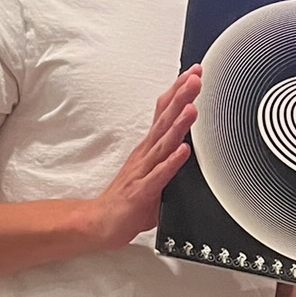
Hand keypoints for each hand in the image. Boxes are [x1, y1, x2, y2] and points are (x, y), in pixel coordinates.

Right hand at [85, 67, 201, 250]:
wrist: (100, 222)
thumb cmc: (128, 199)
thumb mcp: (153, 171)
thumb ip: (169, 157)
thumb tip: (191, 145)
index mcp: (149, 148)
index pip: (164, 113)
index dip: (178, 93)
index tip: (194, 73)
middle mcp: (146, 154)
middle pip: (165, 120)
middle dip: (181, 97)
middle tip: (195, 77)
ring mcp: (143, 171)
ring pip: (163, 144)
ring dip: (179, 124)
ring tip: (192, 107)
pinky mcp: (141, 192)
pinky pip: (160, 175)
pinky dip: (172, 162)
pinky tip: (184, 150)